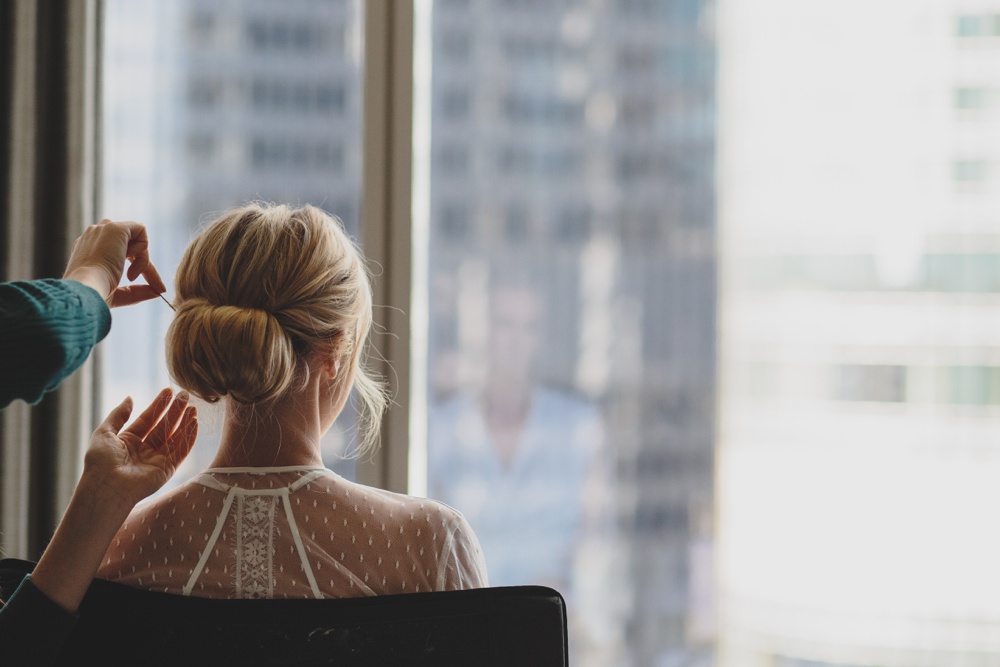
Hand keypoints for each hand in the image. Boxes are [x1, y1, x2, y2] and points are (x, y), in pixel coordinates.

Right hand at [62, 219, 166, 306]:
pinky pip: (140, 230)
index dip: (139, 268)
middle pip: (130, 244)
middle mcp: (94, 236)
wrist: (86, 288)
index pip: (120, 252)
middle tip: (154, 285)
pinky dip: (143, 248)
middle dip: (144, 264)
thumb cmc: (95, 294)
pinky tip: (131, 262)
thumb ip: (135, 292)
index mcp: (89, 249)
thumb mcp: (117, 295)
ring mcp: (102, 229)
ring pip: (135, 237)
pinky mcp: (114, 227)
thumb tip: (155, 292)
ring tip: (130, 276)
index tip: (153, 288)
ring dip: (141, 259)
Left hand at [83, 388, 197, 506]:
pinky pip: (181, 451)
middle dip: (175, 410)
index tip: (169, 391)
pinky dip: (189, 437)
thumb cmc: (100, 462)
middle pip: (163, 426)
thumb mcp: (104, 433)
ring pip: (175, 437)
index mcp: (129, 441)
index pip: (148, 419)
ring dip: (185, 422)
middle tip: (185, 395)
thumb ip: (118, 415)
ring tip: (192, 406)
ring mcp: (157, 459)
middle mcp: (144, 449)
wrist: (106, 487)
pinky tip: (194, 422)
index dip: (158, 405)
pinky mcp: (167, 469)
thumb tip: (130, 398)